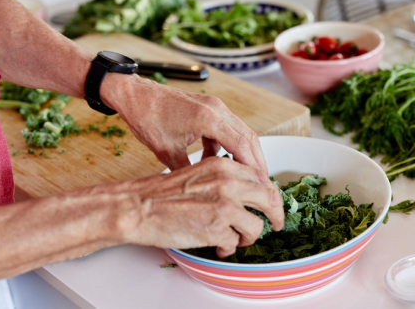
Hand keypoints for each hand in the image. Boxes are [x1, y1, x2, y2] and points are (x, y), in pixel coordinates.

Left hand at [101, 74, 268, 181]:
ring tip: (240, 174)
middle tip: (260, 182)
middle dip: (255, 161)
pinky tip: (213, 160)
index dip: (253, 166)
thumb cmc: (146, 118)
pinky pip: (226, 128)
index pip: (242, 145)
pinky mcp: (209, 107)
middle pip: (248, 137)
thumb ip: (188, 170)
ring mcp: (214, 106)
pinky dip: (225, 145)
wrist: (134, 94)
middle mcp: (217, 109)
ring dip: (242, 153)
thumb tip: (202, 189)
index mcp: (208, 118)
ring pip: (239, 132)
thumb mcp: (166, 152)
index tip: (260, 183)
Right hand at [108, 157, 283, 257]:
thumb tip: (249, 193)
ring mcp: (224, 205)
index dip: (270, 194)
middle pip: (270, 199)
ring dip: (250, 236)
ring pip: (257, 225)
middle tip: (276, 224)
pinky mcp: (217, 228)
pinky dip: (229, 249)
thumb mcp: (199, 173)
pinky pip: (235, 243)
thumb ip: (225, 179)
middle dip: (276, 215)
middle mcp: (228, 182)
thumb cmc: (162, 193)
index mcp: (224, 166)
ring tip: (237, 240)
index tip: (271, 204)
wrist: (138, 207)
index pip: (261, 178)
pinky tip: (218, 248)